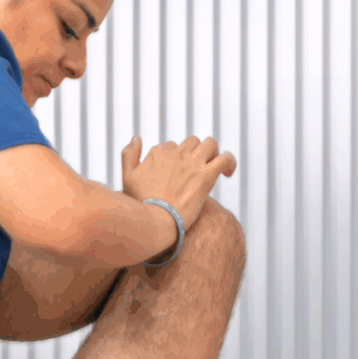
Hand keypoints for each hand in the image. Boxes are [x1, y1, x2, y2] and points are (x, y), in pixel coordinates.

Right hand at [121, 135, 235, 233]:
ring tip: (214, 167)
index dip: (175, 160)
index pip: (171, 146)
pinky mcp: (206, 177)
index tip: (175, 176)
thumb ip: (129, 155)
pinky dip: (230, 162)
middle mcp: (176, 153)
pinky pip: (225, 159)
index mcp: (158, 152)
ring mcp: (192, 164)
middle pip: (192, 142)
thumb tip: (137, 137)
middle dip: (196, 152)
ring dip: (214, 152)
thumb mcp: (127, 177)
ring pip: (210, 144)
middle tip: (196, 170)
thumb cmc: (139, 204)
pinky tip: (228, 173)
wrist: (154, 221)